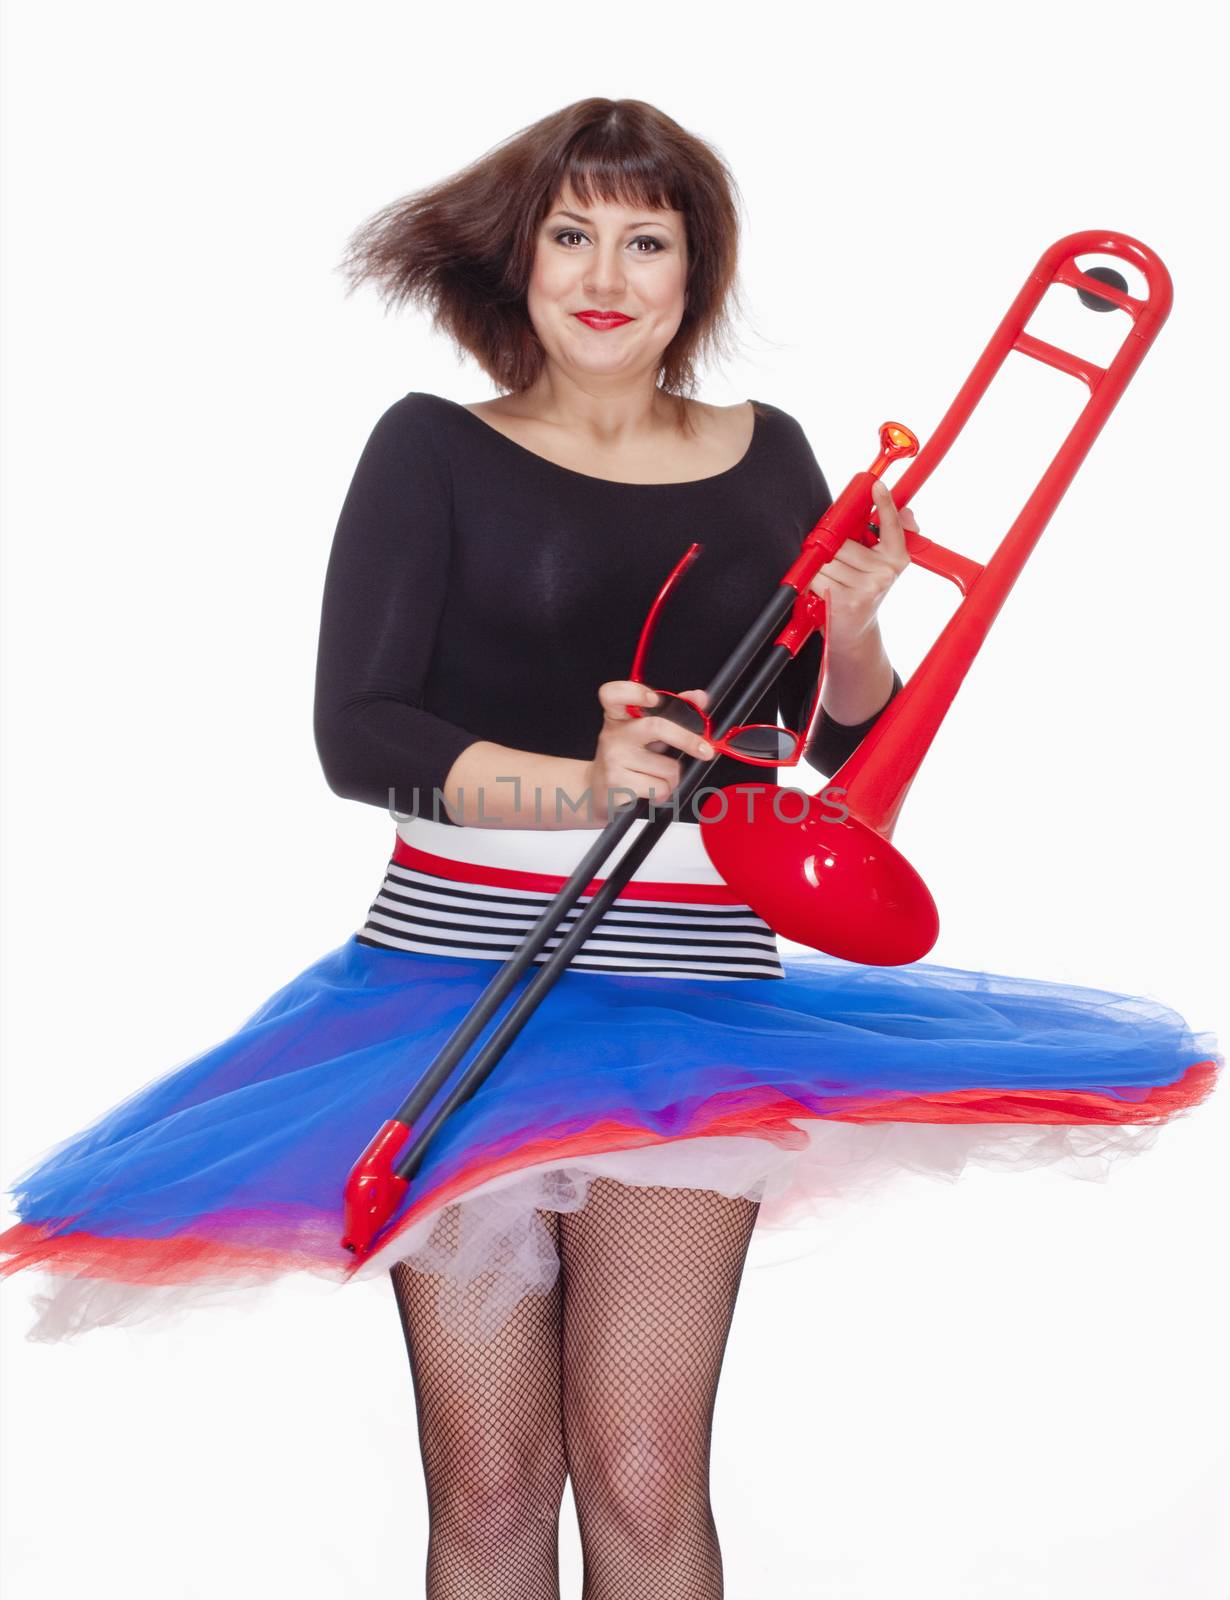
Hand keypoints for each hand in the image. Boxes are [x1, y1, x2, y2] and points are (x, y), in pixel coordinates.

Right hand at [584, 682, 716, 824]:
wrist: (596, 791)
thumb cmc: (626, 757)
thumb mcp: (644, 731)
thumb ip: (672, 711)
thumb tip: (699, 697)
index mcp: (617, 716)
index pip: (615, 694)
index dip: (634, 692)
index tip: (655, 698)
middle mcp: (613, 735)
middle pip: (656, 727)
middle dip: (687, 740)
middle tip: (705, 751)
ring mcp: (613, 760)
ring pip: (667, 768)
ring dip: (672, 777)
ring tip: (656, 777)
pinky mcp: (617, 785)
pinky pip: (660, 788)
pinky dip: (664, 793)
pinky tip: (649, 790)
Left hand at [807, 479, 915, 648]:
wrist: (854, 634)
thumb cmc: (861, 592)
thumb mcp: (880, 565)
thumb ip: (889, 534)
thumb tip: (907, 512)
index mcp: (897, 558)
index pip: (891, 526)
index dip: (885, 504)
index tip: (877, 485)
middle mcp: (886, 573)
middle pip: (844, 541)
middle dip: (832, 547)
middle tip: (833, 558)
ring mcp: (867, 589)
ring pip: (828, 559)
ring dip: (821, 566)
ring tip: (830, 579)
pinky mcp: (846, 602)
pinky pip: (818, 576)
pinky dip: (813, 581)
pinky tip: (823, 591)